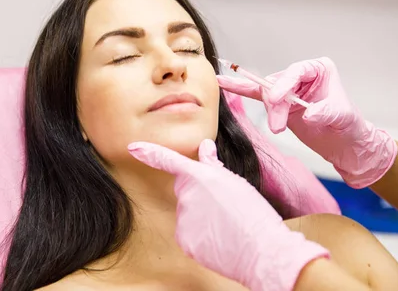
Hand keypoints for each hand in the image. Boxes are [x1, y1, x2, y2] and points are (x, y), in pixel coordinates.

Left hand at [127, 139, 328, 290]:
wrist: (263, 251)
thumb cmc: (255, 215)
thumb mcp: (236, 183)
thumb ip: (214, 165)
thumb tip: (205, 147)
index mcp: (201, 177)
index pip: (169, 161)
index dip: (149, 152)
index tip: (133, 148)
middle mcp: (187, 196)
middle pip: (185, 189)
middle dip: (198, 193)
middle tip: (223, 205)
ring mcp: (184, 219)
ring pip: (188, 213)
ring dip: (201, 216)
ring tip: (225, 224)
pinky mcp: (185, 241)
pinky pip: (189, 233)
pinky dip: (201, 236)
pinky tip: (219, 239)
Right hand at [217, 57, 396, 187]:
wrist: (345, 146)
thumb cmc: (349, 127)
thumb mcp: (342, 117)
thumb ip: (326, 112)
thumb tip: (308, 114)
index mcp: (319, 69)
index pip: (296, 71)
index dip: (284, 84)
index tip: (277, 101)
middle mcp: (302, 75)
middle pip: (278, 84)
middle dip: (276, 106)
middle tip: (279, 126)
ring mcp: (288, 89)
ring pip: (267, 95)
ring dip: (270, 112)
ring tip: (278, 128)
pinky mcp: (278, 103)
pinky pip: (256, 95)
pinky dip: (241, 90)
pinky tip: (223, 83)